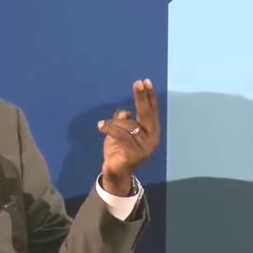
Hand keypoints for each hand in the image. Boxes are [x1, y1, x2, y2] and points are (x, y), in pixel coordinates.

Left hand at [97, 79, 159, 195]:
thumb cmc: (118, 149)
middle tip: (138, 82)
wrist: (115, 171)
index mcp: (151, 131)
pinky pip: (121, 136)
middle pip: (147, 114)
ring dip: (113, 123)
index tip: (146, 82)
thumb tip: (124, 113)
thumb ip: (123, 120)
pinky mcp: (135, 154)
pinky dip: (110, 129)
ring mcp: (145, 147)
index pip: (152, 110)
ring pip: (129, 125)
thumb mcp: (120, 131)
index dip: (149, 96)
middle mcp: (152, 138)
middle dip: (142, 97)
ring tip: (102, 125)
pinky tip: (100, 126)